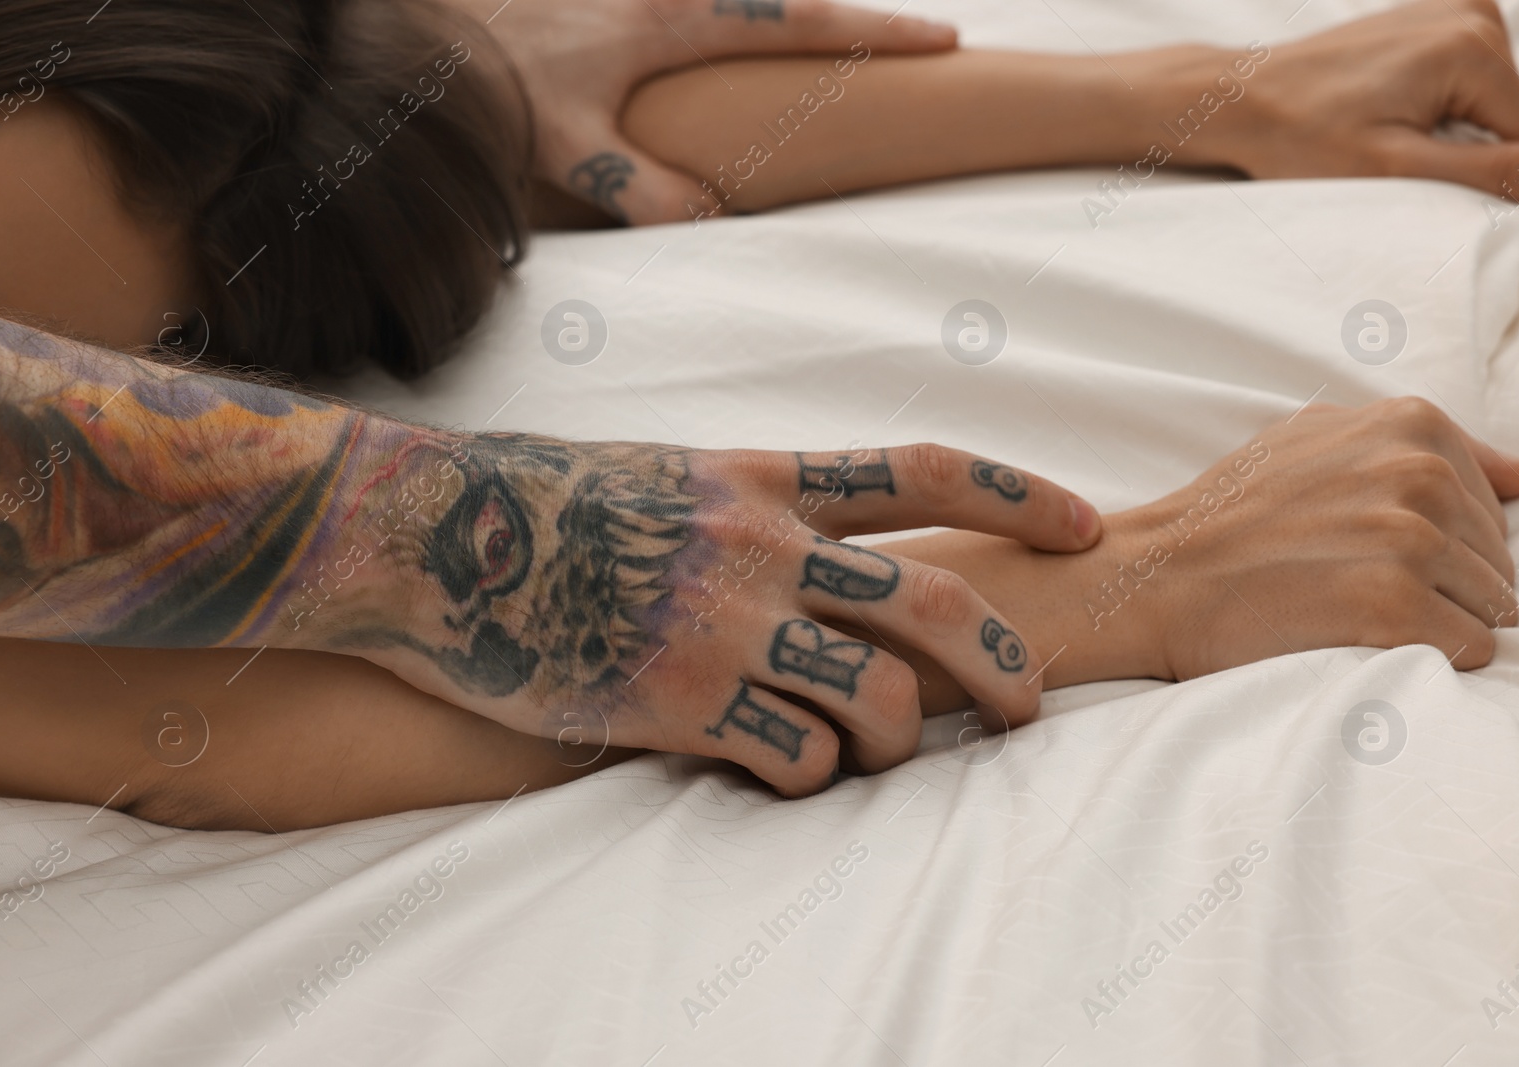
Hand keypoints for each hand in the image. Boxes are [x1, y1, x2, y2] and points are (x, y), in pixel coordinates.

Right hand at [347, 437, 1099, 795]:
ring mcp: (724, 624)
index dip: (1023, 494)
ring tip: (879, 751)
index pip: (924, 472)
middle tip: (1031, 701)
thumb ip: (751, 507)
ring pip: (882, 702)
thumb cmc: (535, 502)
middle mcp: (761, 545)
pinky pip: (796, 762)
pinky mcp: (678, 702)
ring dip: (901, 741)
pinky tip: (776, 769)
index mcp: (762, 477)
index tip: (1091, 524)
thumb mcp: (662, 473)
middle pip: (936, 598)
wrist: (428, 536)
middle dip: (1006, 660)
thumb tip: (818, 554)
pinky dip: (810, 778)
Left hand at [447, 0, 956, 222]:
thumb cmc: (486, 76)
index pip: (795, 18)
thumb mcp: (565, 143)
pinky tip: (735, 44)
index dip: (875, 32)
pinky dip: (732, 16)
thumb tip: (714, 219)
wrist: (415, 23)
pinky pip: (692, 3)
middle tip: (918, 38)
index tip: (945, 42)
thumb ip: (642, 187)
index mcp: (668, 18)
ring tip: (839, 44)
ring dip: (787, 16)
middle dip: (849, 14)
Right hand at [1136, 397, 1518, 676]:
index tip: (1380, 556)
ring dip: (1441, 623)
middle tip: (1364, 591)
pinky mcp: (1396, 605)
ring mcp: (1410, 540)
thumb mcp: (1314, 439)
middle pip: (1496, 558)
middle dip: (1448, 585)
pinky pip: (1472, 648)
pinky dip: (1436, 657)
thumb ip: (1418, 443)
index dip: (1444, 542)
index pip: (1491, 504)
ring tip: (1366, 618)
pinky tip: (1376, 643)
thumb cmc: (1228, 513)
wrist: (1158, 576)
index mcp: (1409, 426)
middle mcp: (1417, 474)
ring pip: (1493, 606)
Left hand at [1208, 0, 1518, 202]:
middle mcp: (1472, 13)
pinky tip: (1384, 112)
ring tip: (1382, 131)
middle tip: (1394, 156)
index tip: (1429, 184)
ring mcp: (1452, 8)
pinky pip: (1461, 78)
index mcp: (1474, 44)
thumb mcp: (1399, 168)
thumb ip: (1493, 173)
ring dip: (1445, 130)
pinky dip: (1433, 106)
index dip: (1489, 179)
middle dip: (1462, 149)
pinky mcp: (1431, 17)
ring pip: (1485, 100)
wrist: (1242, 99)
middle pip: (1507, 115)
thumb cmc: (1302, 137)